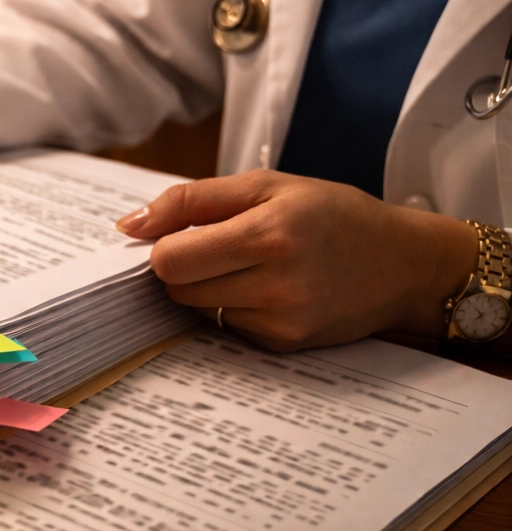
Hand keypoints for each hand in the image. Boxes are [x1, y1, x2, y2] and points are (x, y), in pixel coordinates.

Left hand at [115, 170, 478, 350]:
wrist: (403, 263)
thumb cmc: (330, 214)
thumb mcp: (265, 185)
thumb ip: (189, 200)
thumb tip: (127, 226)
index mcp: (269, 234)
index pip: (169, 261)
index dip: (164, 247)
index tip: (182, 235)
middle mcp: (277, 283)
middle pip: (176, 289)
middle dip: (182, 268)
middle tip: (217, 249)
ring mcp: (281, 321)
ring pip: (196, 311)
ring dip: (206, 289)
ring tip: (248, 267)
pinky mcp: (284, 345)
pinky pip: (226, 328)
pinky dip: (233, 308)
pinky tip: (268, 291)